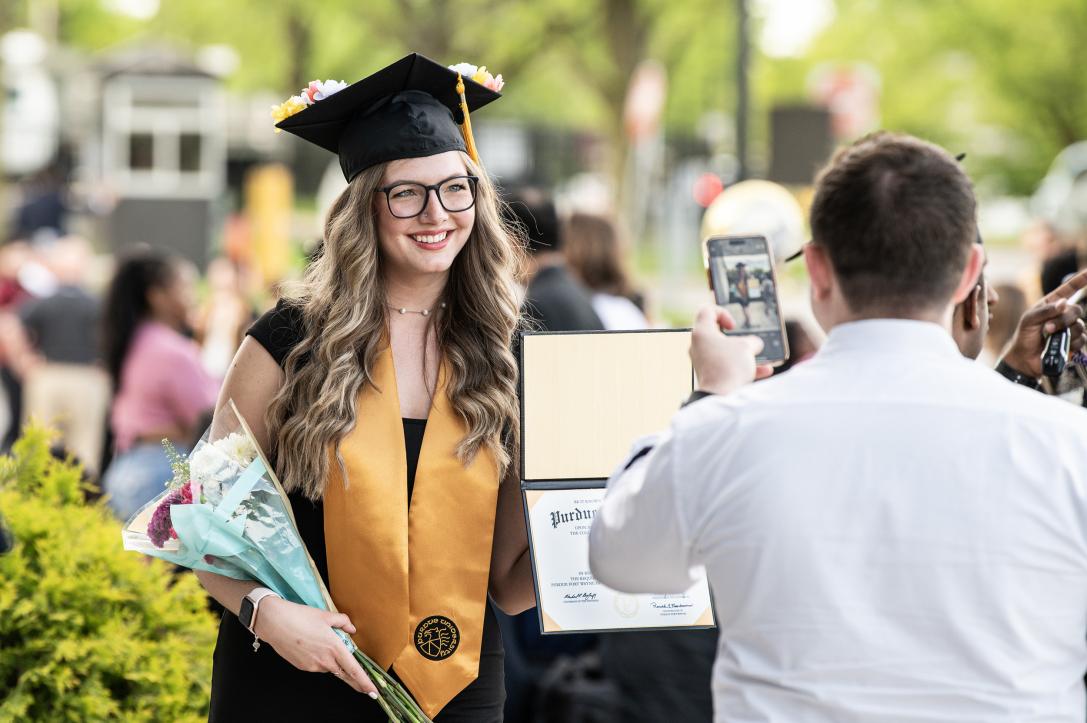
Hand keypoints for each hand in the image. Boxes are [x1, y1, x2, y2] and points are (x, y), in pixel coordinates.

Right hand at [253, 597, 376, 695]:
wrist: (275, 622)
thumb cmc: (300, 616)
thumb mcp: (326, 615)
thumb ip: (343, 622)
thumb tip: (352, 629)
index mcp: (334, 647)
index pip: (354, 670)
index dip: (365, 682)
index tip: (373, 691)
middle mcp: (325, 660)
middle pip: (344, 674)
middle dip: (356, 683)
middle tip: (365, 689)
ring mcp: (313, 665)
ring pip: (330, 667)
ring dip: (333, 662)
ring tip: (322, 644)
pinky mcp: (303, 667)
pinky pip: (317, 666)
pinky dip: (320, 660)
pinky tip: (312, 646)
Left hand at [690, 306, 773, 395]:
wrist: (721, 397)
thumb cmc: (730, 367)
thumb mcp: (747, 347)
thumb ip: (752, 341)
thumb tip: (753, 345)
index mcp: (702, 333)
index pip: (707, 311)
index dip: (723, 313)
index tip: (733, 326)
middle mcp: (699, 346)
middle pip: (717, 334)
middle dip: (738, 338)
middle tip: (748, 340)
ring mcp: (703, 362)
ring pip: (725, 352)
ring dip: (744, 354)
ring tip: (761, 357)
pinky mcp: (710, 376)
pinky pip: (727, 367)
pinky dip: (744, 367)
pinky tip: (764, 371)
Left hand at [1001, 269, 1086, 377]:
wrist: (1024, 358)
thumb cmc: (1025, 335)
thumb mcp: (1029, 320)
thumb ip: (1045, 311)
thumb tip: (1064, 303)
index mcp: (1052, 304)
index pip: (1069, 289)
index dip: (1081, 280)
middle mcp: (1064, 314)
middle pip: (1077, 310)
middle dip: (1064, 319)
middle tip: (1048, 327)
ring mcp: (1070, 328)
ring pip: (1079, 325)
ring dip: (1065, 332)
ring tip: (1049, 337)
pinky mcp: (1074, 342)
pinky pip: (1082, 339)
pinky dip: (1070, 342)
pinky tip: (1060, 345)